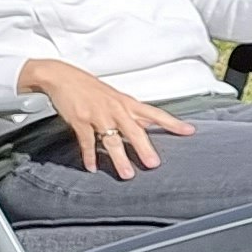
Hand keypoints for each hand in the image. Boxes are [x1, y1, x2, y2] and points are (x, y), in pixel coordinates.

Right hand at [19, 61, 195, 177]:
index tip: (189, 131)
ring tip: (127, 174)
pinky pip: (87, 142)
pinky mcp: (80, 120)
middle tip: (154, 164)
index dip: (172, 123)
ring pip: (112, 140)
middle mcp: (116, 109)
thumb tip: (147, 124)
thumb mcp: (116, 98)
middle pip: (135, 131)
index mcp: (127, 103)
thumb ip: (131, 113)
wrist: (62, 77)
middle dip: (145, 149)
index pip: (155, 113)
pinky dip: (90, 156)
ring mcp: (98, 115)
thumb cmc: (90, 88)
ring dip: (119, 159)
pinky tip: (93, 167)